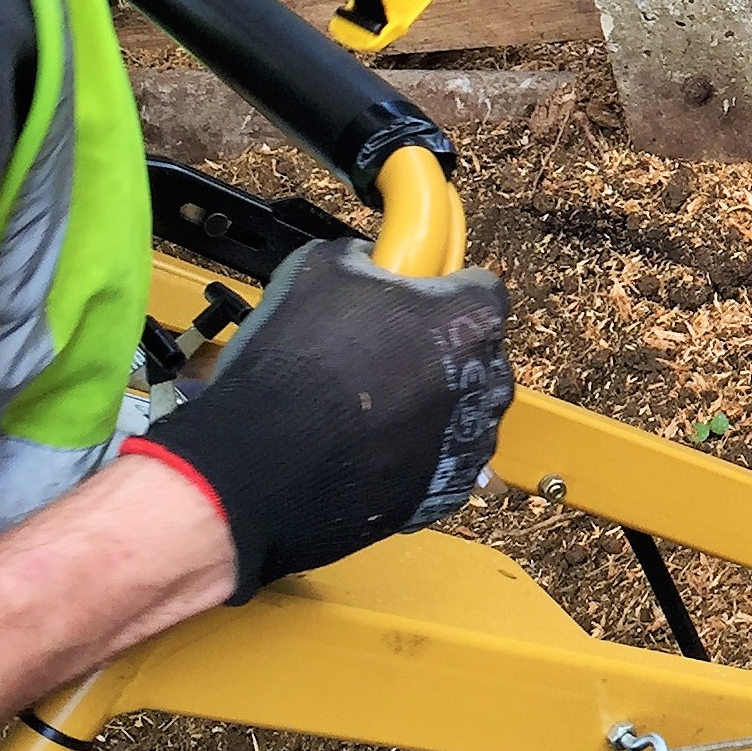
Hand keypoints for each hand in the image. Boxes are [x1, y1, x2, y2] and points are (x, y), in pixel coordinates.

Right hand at [130, 238, 512, 599]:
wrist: (263, 467)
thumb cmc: (296, 366)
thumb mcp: (318, 269)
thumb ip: (361, 257)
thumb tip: (367, 260)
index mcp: (470, 319)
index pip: (480, 288)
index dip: (440, 288)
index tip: (411, 294)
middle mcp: (488, 381)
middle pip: (476, 351)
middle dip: (437, 347)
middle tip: (379, 349)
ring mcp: (472, 443)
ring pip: (462, 408)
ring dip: (428, 401)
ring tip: (366, 403)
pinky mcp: (448, 493)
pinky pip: (443, 460)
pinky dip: (416, 450)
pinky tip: (368, 444)